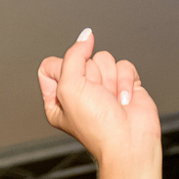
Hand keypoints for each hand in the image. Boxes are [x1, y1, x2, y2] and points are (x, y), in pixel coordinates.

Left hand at [37, 30, 159, 163]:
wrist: (128, 142)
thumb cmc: (96, 127)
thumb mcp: (69, 87)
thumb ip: (73, 56)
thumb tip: (85, 37)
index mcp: (57, 99)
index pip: (50, 66)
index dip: (63, 69)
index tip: (72, 84)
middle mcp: (78, 93)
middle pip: (80, 58)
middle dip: (91, 75)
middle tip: (96, 96)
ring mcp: (102, 88)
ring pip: (104, 59)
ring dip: (110, 79)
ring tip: (111, 100)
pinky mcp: (123, 84)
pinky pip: (123, 65)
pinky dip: (125, 81)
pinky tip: (123, 100)